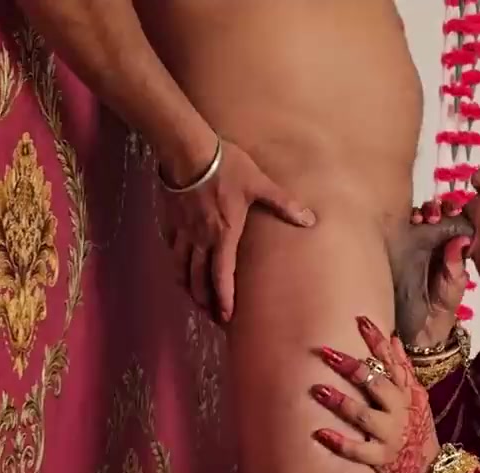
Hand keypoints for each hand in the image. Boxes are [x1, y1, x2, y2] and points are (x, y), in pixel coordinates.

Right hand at [159, 137, 315, 321]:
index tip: (226, 317)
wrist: (186, 149)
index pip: (222, 276)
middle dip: (204, 300)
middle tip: (212, 315)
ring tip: (194, 299)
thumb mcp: (260, 184)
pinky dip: (176, 262)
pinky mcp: (169, 219)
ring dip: (188, 286)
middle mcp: (200, 238)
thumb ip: (284, 204)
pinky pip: (171, 247)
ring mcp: (181, 230)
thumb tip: (310, 219)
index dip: (224, 299)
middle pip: (198, 278)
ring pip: (181, 267)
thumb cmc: (226, 167)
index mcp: (224, 235)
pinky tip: (180, 265)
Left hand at [311, 316, 439, 472]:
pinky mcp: (381, 458)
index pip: (392, 361)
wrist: (429, 468)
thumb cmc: (417, 427)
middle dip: (353, 368)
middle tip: (327, 352)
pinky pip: (358, 451)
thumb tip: (393, 339)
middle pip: (376, 385)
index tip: (360, 320)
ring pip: (364, 416)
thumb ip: (403, 369)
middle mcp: (399, 410)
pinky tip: (320, 432)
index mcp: (407, 392)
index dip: (376, 341)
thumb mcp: (417, 396)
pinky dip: (340, 443)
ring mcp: (390, 435)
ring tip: (318, 389)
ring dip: (341, 402)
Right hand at [393, 198, 471, 346]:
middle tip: (435, 213)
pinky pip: (400, 232)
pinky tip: (410, 221)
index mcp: (450, 247)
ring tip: (423, 216)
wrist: (420, 326)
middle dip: (435, 208)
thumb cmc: (443, 305)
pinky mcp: (398, 250)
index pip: (452, 221)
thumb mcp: (454, 284)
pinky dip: (405, 222)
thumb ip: (456, 264)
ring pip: (416, 220)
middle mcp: (432, 242)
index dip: (453, 211)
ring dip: (421, 213)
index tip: (453, 210)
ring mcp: (413, 245)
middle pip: (433, 215)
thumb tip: (463, 238)